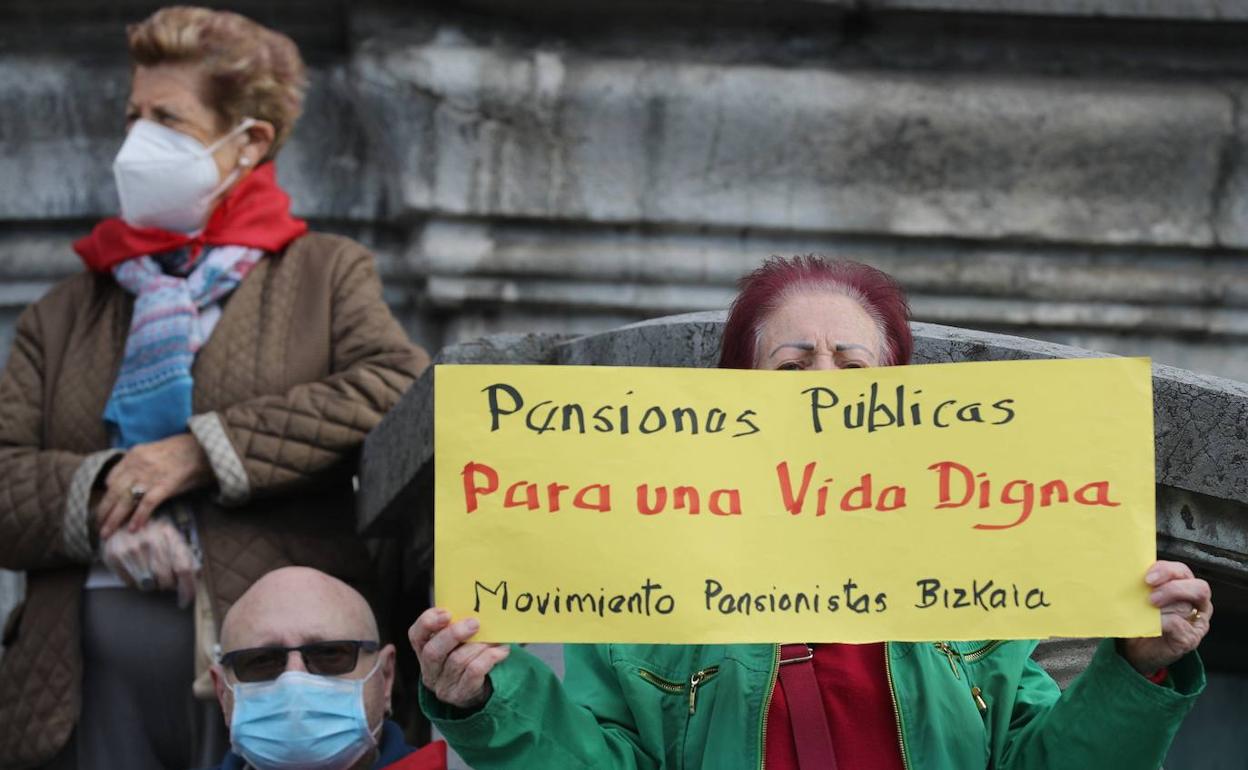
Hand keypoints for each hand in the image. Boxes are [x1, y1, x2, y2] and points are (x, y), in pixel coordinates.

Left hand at [95, 434, 213, 538]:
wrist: (205, 447)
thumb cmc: (184, 450)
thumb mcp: (155, 451)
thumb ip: (141, 464)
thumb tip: (132, 483)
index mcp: (134, 455)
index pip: (111, 478)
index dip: (106, 495)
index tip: (104, 507)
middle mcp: (138, 464)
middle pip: (114, 492)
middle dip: (103, 511)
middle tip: (98, 526)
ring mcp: (151, 475)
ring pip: (125, 500)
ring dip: (114, 519)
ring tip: (107, 533)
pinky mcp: (165, 485)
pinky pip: (147, 504)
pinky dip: (138, 517)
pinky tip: (133, 529)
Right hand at [101, 518, 199, 607]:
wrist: (120, 519)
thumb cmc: (152, 532)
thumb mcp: (172, 537)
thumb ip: (186, 556)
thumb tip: (197, 576)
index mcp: (170, 535)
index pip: (183, 568)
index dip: (187, 589)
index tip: (186, 602)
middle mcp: (151, 541)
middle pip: (165, 579)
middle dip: (168, 585)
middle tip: (166, 580)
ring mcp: (131, 548)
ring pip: (148, 584)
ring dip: (152, 584)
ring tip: (150, 571)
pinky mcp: (114, 556)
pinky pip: (130, 583)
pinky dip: (136, 582)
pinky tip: (136, 569)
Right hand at [409, 608, 509, 709]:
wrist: (476, 689)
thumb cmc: (465, 655)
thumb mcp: (456, 642)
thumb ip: (457, 626)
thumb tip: (476, 609)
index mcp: (423, 651)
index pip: (415, 635)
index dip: (428, 622)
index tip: (447, 613)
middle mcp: (429, 670)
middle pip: (433, 651)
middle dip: (454, 634)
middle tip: (475, 623)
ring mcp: (443, 685)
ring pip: (457, 660)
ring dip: (479, 645)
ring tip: (495, 637)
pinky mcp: (460, 694)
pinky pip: (474, 672)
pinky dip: (490, 657)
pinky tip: (501, 650)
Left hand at [1120, 560, 1211, 675]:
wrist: (1136, 649)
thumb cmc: (1140, 617)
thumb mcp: (1141, 596)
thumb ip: (1142, 584)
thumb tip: (1125, 571)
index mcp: (1184, 585)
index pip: (1182, 571)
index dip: (1166, 570)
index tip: (1147, 577)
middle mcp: (1196, 603)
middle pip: (1198, 587)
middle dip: (1173, 588)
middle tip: (1151, 596)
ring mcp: (1196, 622)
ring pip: (1189, 606)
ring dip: (1166, 606)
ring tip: (1149, 607)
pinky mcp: (1190, 638)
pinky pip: (1180, 625)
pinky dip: (1163, 622)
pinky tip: (1150, 623)